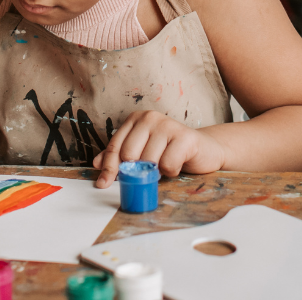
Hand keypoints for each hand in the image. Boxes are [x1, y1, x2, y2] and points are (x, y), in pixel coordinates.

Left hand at [92, 111, 225, 188]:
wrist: (204, 150)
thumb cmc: (170, 151)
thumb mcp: (142, 152)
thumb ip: (120, 156)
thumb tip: (97, 164)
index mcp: (136, 119)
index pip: (116, 146)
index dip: (109, 167)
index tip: (103, 184)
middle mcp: (150, 117)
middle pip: (129, 155)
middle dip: (135, 171)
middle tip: (146, 175)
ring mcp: (168, 125)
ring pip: (148, 161)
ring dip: (156, 172)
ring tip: (165, 165)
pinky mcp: (185, 136)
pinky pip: (167, 165)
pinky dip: (171, 172)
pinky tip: (177, 164)